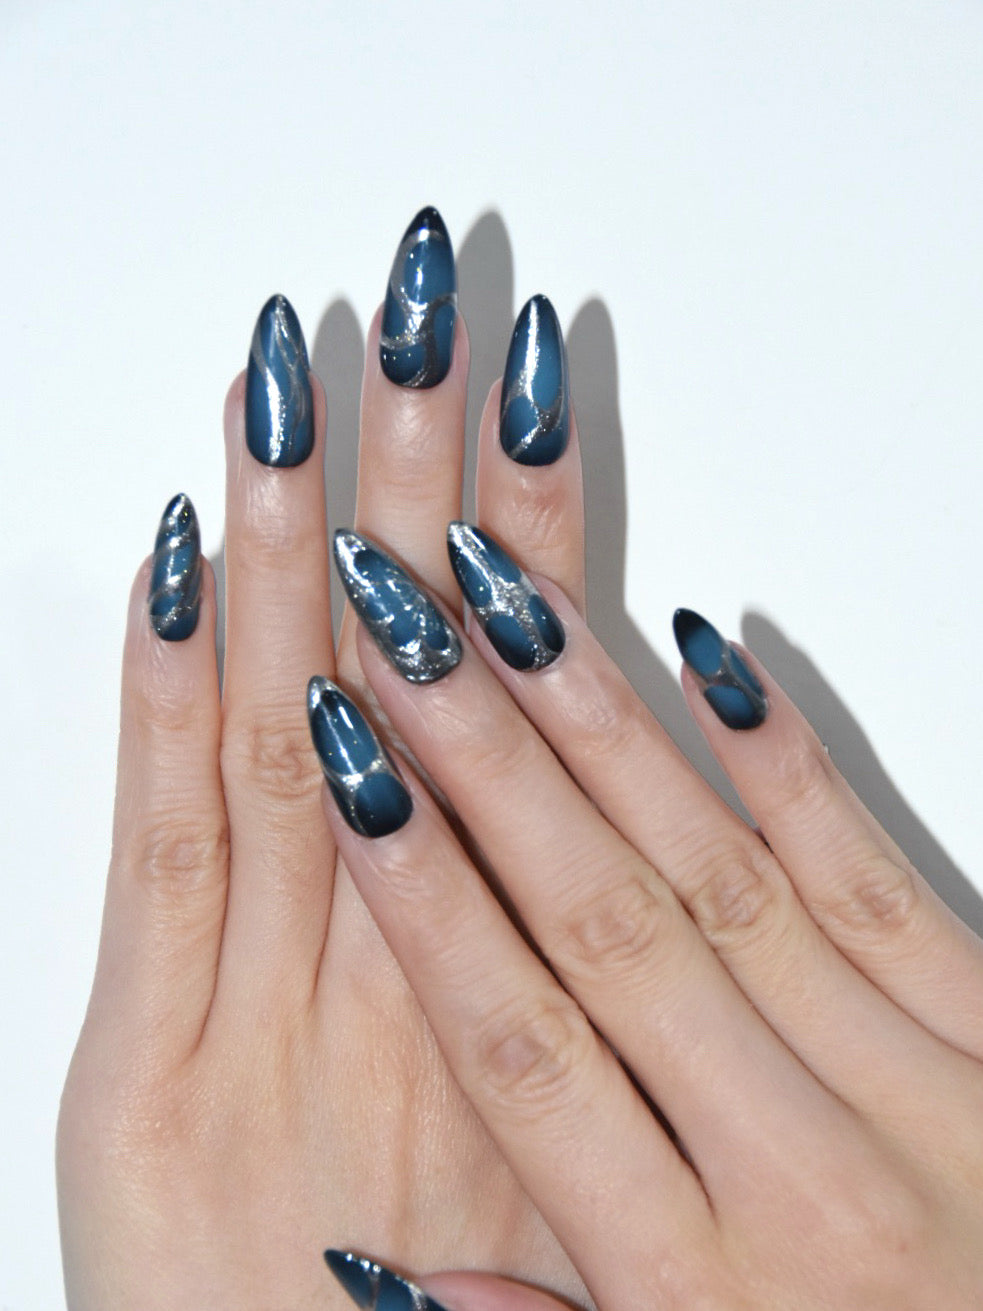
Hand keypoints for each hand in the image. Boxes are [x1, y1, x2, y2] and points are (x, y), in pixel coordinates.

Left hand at [57, 214, 586, 1308]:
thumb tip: (595, 885)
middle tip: (431, 323)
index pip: (510, 712)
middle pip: (404, 674)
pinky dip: (162, 697)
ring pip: (282, 722)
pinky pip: (159, 842)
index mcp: (500, 981)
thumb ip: (561, 1021)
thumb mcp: (548, 1188)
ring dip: (289, 542)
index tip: (525, 411)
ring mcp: (252, 1001)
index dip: (522, 551)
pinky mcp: (134, 1065)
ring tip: (301, 386)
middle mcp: (391, 962)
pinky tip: (172, 559)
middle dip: (415, 483)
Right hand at [317, 523, 982, 1309]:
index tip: (352, 779)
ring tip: (515, 615)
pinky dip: (785, 763)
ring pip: (720, 874)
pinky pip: (872, 878)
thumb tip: (384, 1267)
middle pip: (606, 928)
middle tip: (404, 640)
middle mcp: (800, 1173)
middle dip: (486, 768)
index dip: (426, 905)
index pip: (523, 1055)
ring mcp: (915, 1086)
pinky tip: (710, 658)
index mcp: (698, 1293)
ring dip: (603, 732)